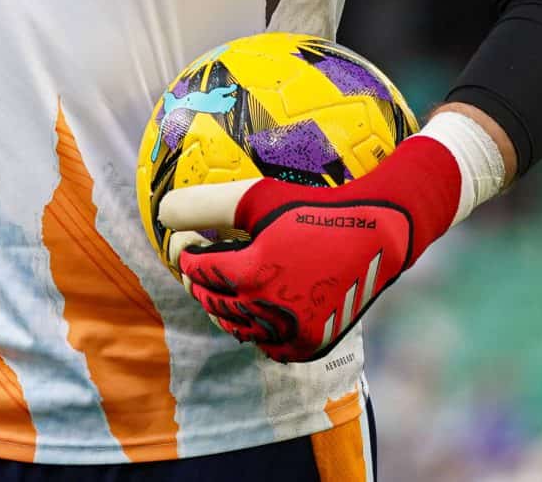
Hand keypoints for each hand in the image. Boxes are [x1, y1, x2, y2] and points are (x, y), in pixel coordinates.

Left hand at [158, 133, 461, 362]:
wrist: (379, 233)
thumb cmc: (314, 207)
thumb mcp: (256, 196)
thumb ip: (204, 205)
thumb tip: (162, 213)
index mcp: (251, 275)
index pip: (196, 273)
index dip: (187, 256)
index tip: (188, 243)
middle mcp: (269, 312)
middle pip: (212, 304)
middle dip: (200, 283)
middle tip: (201, 264)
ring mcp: (291, 334)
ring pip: (237, 329)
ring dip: (224, 308)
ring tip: (224, 284)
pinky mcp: (310, 345)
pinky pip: (267, 344)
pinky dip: (255, 328)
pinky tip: (255, 305)